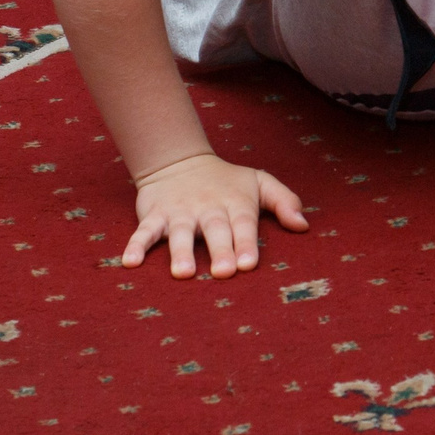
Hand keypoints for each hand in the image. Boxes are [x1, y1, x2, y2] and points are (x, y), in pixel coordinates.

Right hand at [121, 153, 310, 278]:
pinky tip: (130, 263)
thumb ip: (283, 201)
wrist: (179, 161)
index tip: (249, 265)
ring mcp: (180, 212)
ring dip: (180, 252)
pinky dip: (136, 245)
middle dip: (220, 250)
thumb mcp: (259, 183)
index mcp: (235, 204)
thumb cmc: (227, 181)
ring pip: (179, 233)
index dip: (246, 243)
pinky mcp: (155, 215)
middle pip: (215, 230)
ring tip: (183, 273)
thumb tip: (304, 225)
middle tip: (224, 273)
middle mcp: (208, 209)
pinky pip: (144, 231)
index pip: (244, 224)